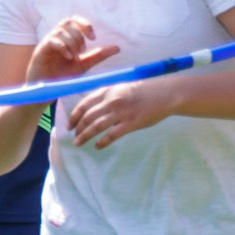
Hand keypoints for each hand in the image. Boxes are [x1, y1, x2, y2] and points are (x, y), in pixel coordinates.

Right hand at [29, 18, 115, 82]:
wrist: (47, 90)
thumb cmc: (63, 75)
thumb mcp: (84, 64)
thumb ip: (99, 55)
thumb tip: (117, 48)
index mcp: (66, 37)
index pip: (75, 21)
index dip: (85, 25)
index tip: (93, 39)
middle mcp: (56, 37)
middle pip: (68, 21)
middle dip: (79, 34)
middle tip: (83, 50)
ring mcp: (47, 42)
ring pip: (61, 30)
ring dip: (72, 42)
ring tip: (75, 56)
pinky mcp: (40, 50)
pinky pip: (52, 40)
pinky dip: (63, 47)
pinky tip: (69, 58)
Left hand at [62, 73, 177, 147]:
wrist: (165, 94)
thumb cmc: (143, 91)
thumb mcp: (121, 88)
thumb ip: (107, 96)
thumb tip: (92, 108)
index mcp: (108, 91)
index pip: (84, 104)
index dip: (74, 116)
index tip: (69, 124)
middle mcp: (112, 101)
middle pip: (88, 117)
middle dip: (78, 128)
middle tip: (74, 136)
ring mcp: (121, 113)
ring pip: (96, 126)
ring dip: (85, 136)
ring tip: (78, 143)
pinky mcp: (131, 124)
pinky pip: (112, 135)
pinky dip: (102, 142)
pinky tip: (97, 146)